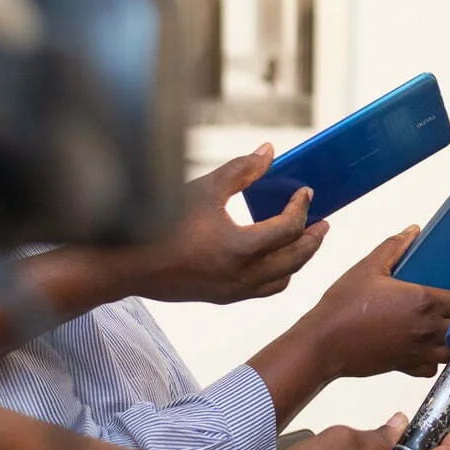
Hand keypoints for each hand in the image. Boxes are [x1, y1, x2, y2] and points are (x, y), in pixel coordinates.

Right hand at [125, 146, 328, 303]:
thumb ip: (241, 170)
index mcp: (240, 247)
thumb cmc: (162, 221)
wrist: (125, 264)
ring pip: (283, 279)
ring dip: (298, 259)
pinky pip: (263, 290)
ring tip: (305, 240)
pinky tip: (275, 259)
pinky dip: (278, 274)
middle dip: (313, 239)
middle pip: (296, 258)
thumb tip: (269, 151)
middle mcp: (242, 275)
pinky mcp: (221, 298)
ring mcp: (233, 291)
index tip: (306, 192)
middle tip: (323, 222)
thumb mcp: (204, 189)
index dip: (301, 207)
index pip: (289, 228)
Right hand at [296, 228, 449, 378]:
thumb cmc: (344, 305)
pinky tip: (424, 349)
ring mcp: (418, 351)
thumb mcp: (368, 268)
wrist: (323, 343)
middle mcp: (427, 328)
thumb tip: (413, 229)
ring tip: (447, 330)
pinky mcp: (406, 367)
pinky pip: (432, 368)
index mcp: (423, 301)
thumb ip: (394, 246)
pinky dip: (433, 361)